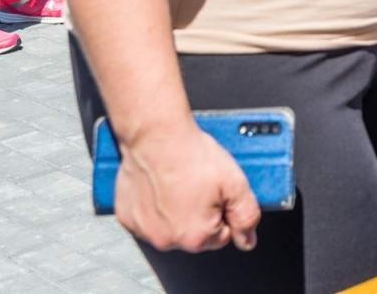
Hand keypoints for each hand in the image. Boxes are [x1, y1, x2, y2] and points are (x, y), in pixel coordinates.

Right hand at [114, 121, 260, 254]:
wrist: (156, 135)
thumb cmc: (191, 156)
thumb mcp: (235, 184)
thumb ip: (246, 216)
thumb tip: (248, 241)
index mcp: (195, 237)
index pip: (223, 235)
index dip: (225, 210)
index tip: (217, 192)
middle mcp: (166, 240)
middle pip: (196, 234)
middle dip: (203, 213)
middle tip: (200, 185)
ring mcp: (144, 230)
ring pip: (172, 227)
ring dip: (178, 211)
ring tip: (181, 183)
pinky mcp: (128, 217)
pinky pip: (150, 219)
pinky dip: (156, 207)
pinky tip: (162, 187)